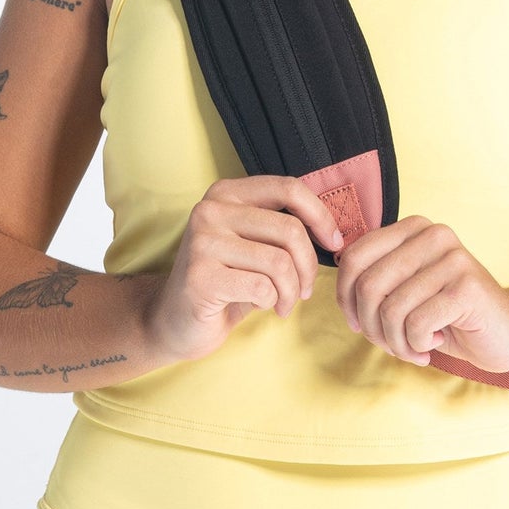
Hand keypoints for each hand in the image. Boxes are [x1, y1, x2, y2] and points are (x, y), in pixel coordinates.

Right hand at [144, 176, 345, 365]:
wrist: (174, 321)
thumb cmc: (226, 282)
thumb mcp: (253, 245)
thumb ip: (281, 228)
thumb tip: (333, 230)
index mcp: (226, 192)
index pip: (288, 188)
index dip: (320, 215)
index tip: (334, 242)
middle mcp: (211, 210)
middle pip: (289, 229)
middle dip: (308, 266)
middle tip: (304, 290)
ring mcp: (202, 241)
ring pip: (279, 262)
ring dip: (291, 291)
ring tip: (283, 303)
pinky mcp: (201, 276)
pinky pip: (262, 287)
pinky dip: (271, 302)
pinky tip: (261, 306)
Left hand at [332, 216, 508, 374]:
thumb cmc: (449, 316)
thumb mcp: (406, 291)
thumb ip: (376, 279)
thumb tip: (336, 285)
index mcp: (413, 228)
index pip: (353, 257)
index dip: (345, 298)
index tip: (359, 324)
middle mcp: (432, 233)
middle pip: (368, 284)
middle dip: (371, 326)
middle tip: (391, 344)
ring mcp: (452, 257)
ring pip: (390, 309)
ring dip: (395, 342)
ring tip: (413, 348)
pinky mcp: (466, 286)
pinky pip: (415, 324)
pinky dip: (416, 345)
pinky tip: (434, 343)